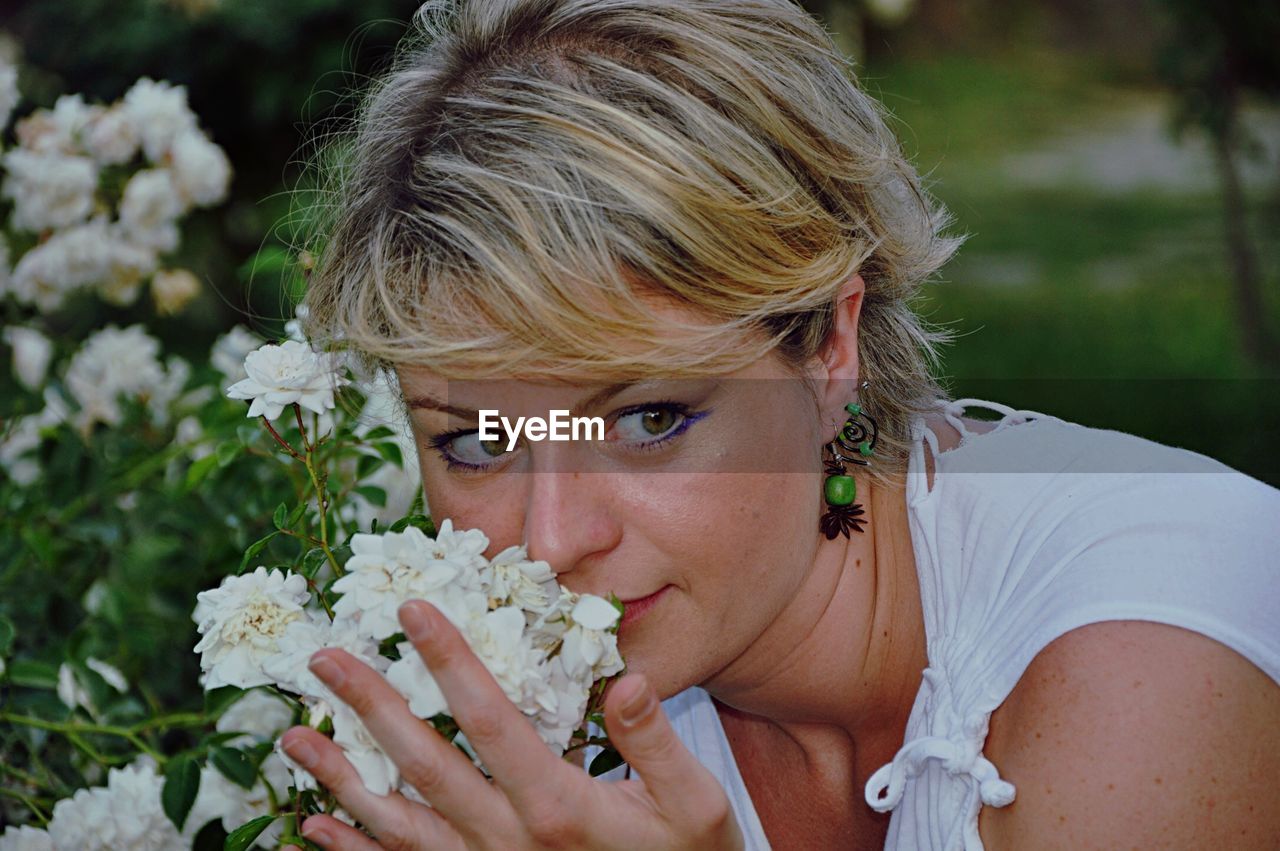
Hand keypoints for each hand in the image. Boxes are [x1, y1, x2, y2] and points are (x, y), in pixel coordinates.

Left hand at [279, 600, 744, 849]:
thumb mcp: (694, 803)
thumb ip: (656, 742)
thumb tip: (626, 681)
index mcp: (557, 805)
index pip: (490, 719)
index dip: (449, 660)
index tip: (413, 610)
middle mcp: (507, 840)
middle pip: (424, 764)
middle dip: (371, 706)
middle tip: (324, 659)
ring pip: (397, 822)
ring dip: (341, 777)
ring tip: (293, 736)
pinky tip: (311, 828)